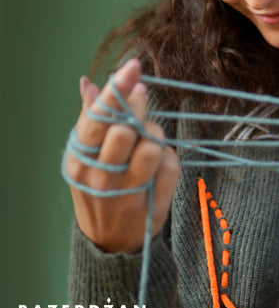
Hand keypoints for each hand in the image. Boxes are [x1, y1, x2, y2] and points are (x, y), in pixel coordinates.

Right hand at [65, 58, 179, 252]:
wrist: (108, 241)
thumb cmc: (99, 186)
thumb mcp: (86, 155)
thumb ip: (91, 118)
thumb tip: (88, 82)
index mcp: (79, 157)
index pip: (98, 117)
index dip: (117, 89)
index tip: (134, 66)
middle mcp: (98, 175)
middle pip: (126, 127)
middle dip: (138, 108)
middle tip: (141, 101)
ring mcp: (125, 191)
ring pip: (152, 144)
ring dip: (155, 135)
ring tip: (147, 142)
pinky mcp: (151, 202)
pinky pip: (170, 163)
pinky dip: (167, 158)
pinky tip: (156, 167)